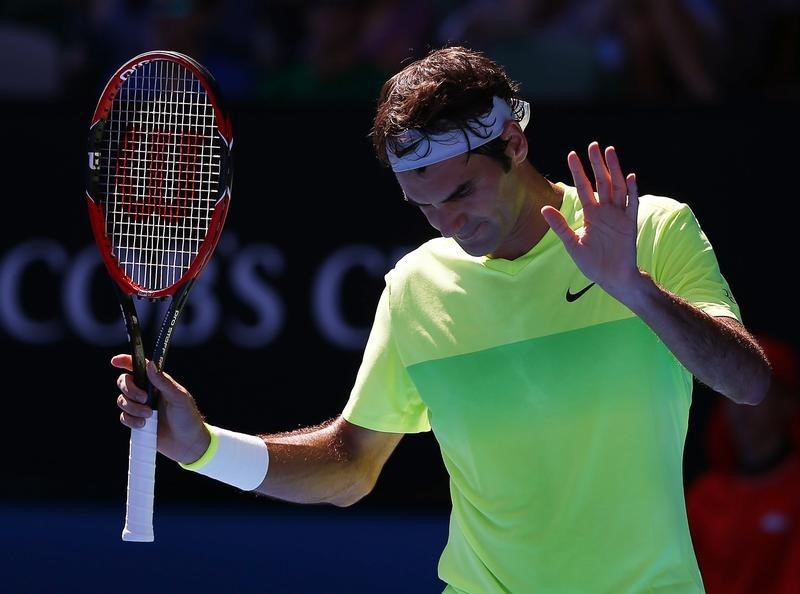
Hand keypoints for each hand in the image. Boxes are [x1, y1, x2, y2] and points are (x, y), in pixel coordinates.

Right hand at [113, 354, 209, 463]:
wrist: (188, 443)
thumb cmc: (188, 417)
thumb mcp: (179, 397)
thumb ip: (163, 382)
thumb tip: (150, 364)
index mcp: (158, 382)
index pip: (139, 367)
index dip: (125, 361)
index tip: (115, 361)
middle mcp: (147, 392)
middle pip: (124, 382)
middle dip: (129, 389)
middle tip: (144, 399)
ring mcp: (140, 407)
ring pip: (122, 400)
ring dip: (133, 407)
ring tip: (149, 415)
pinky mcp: (136, 421)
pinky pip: (124, 417)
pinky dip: (131, 420)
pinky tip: (143, 425)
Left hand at [541, 141, 639, 295]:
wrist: (612, 278)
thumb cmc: (592, 263)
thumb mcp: (572, 244)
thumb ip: (560, 226)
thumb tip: (544, 208)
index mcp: (591, 214)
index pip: (583, 188)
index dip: (578, 171)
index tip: (572, 155)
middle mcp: (605, 211)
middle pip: (602, 182)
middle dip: (597, 164)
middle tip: (593, 145)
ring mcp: (618, 216)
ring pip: (617, 187)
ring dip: (615, 170)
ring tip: (611, 152)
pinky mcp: (630, 224)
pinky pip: (631, 205)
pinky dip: (632, 191)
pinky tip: (630, 177)